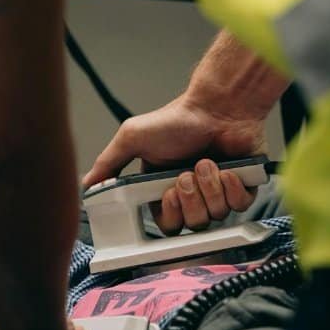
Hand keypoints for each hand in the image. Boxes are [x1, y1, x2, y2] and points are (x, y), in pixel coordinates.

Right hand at [82, 96, 265, 232]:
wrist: (217, 105)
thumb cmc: (177, 119)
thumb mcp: (133, 138)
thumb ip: (109, 163)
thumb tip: (86, 186)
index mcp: (165, 190)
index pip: (167, 224)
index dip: (169, 215)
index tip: (167, 194)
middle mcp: (193, 196)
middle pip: (192, 225)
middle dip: (188, 201)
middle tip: (184, 175)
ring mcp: (219, 193)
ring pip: (215, 215)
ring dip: (209, 187)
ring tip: (205, 163)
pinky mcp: (242, 188)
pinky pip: (239, 205)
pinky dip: (232, 187)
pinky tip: (227, 168)